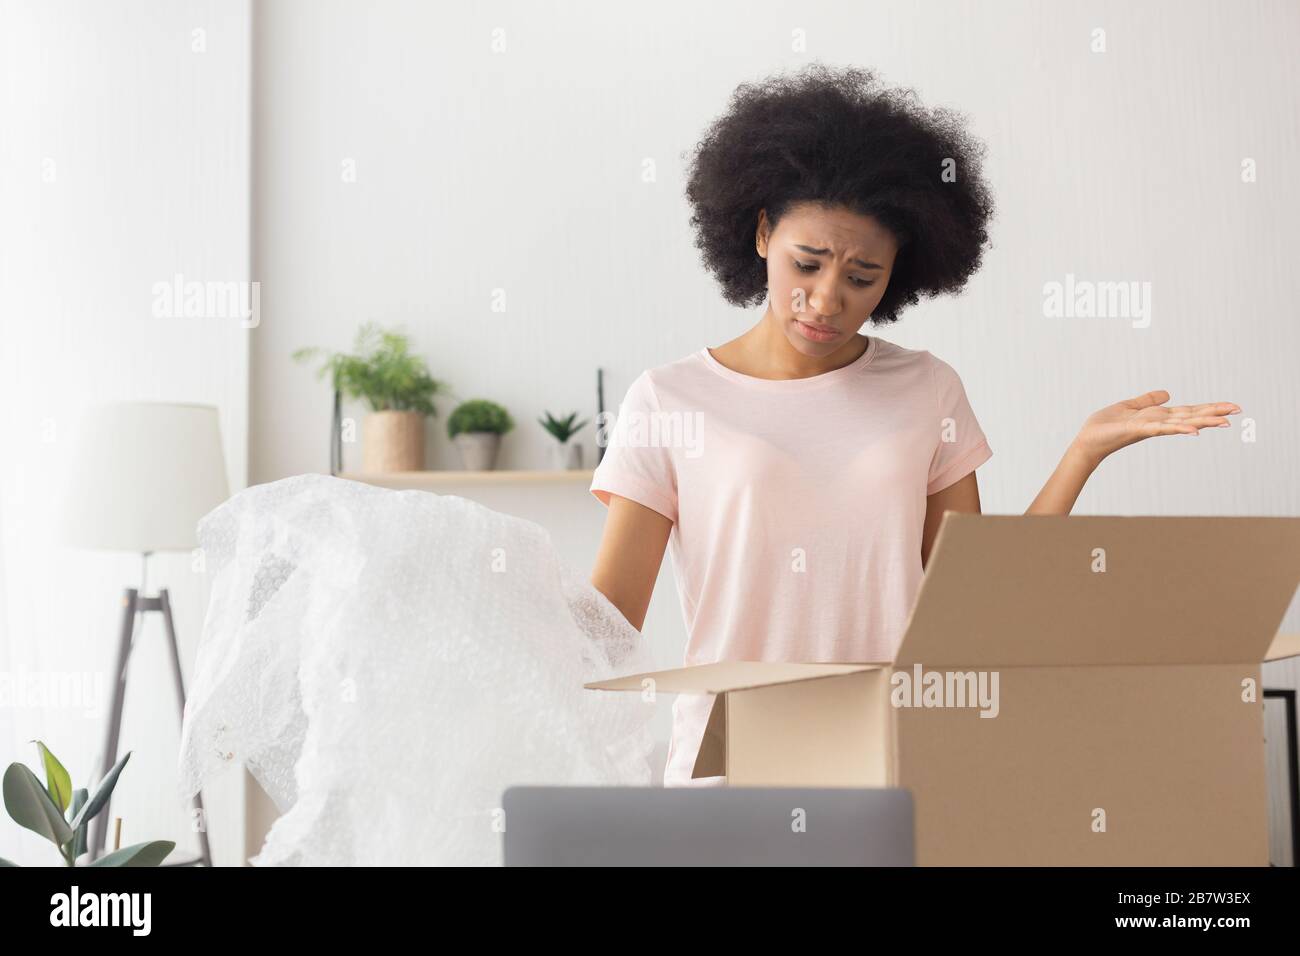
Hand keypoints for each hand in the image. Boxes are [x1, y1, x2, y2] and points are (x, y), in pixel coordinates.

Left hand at [1071, 390, 1240, 466]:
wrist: (1087, 439)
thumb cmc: (1105, 426)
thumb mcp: (1129, 406)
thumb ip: (1148, 400)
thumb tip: (1167, 393)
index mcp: (1158, 417)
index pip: (1189, 411)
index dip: (1209, 408)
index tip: (1231, 406)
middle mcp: (1158, 423)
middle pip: (1191, 416)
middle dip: (1214, 413)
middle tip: (1239, 410)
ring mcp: (1150, 428)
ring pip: (1181, 423)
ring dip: (1203, 422)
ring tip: (1224, 422)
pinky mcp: (1137, 429)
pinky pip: (1160, 428)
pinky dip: (1176, 428)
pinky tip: (1192, 430)